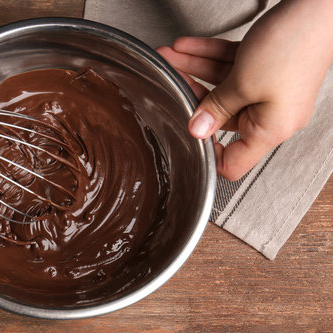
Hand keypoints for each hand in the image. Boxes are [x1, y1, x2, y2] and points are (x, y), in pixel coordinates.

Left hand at [157, 0, 332, 179]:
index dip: (208, 154)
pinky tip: (188, 47)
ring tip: (172, 57)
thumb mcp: (245, 83)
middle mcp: (270, 113)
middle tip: (169, 82)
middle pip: (219, 115)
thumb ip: (217, 107)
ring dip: (194, 69)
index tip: (186, 139)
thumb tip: (197, 129)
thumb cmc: (296, 44)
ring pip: (221, 85)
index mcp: (270, 129)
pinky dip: (209, 56)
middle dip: (190, 94)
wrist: (319, 5)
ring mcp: (267, 89)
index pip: (234, 162)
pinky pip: (230, 66)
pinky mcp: (266, 67)